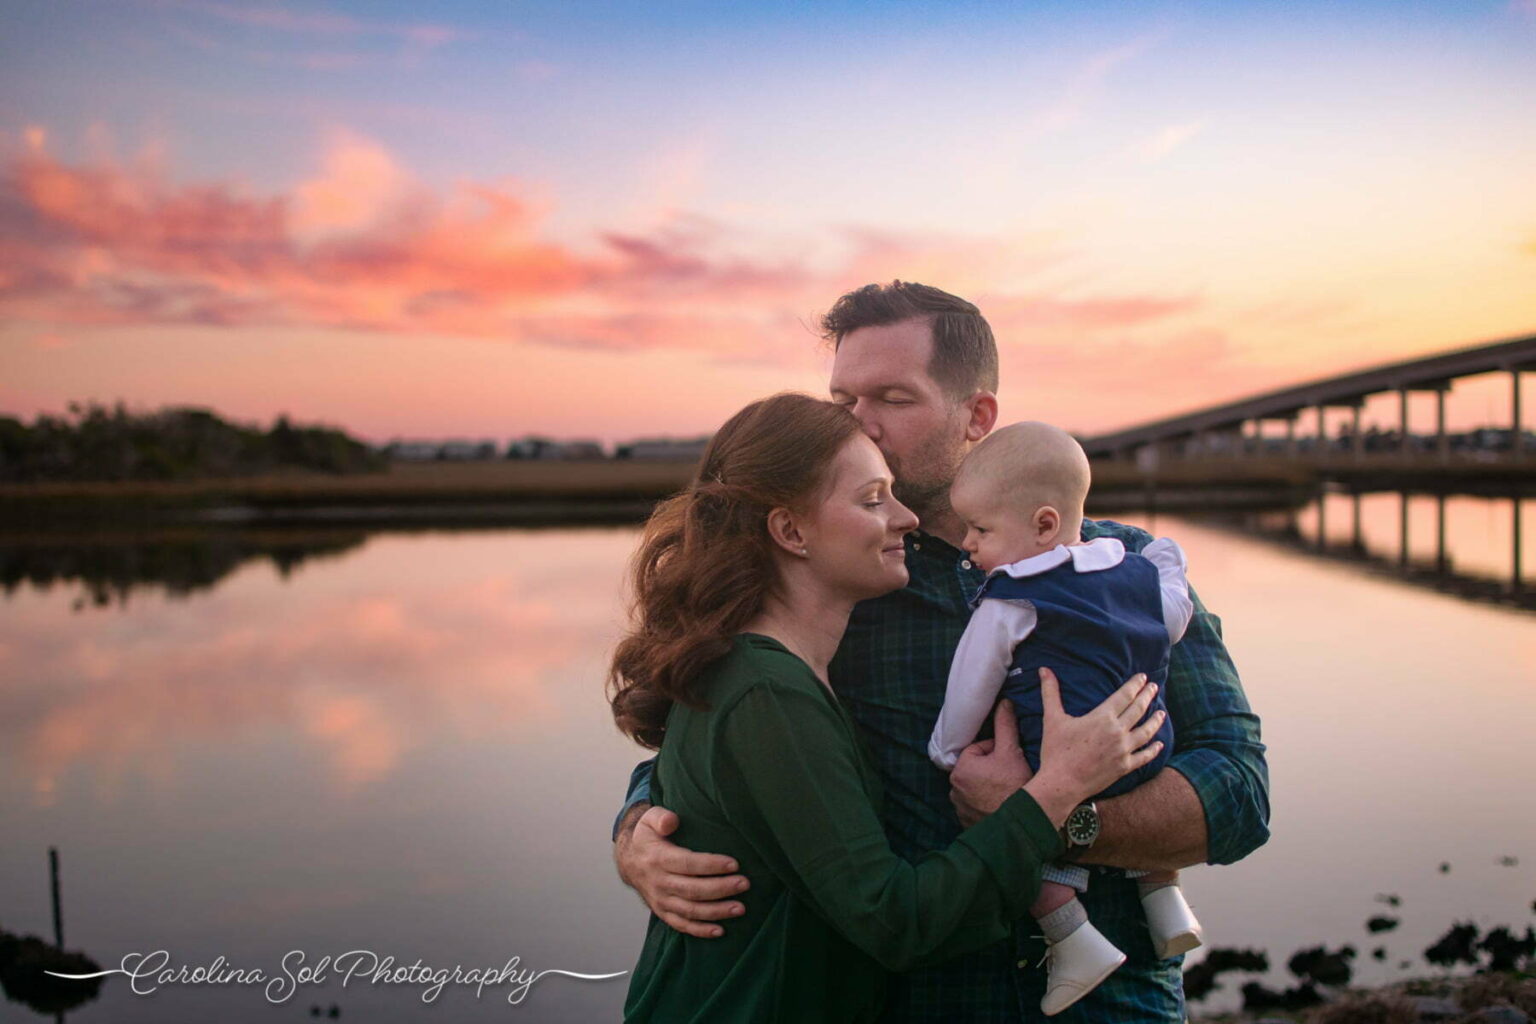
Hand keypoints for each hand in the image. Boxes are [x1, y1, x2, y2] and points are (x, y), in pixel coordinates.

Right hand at [614, 804, 749, 937]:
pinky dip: (700, 930)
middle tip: (744, 884)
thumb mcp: (649, 820)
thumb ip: (661, 817)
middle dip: (721, 888)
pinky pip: (681, 925)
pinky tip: (721, 930)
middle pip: (693, 890)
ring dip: (716, 911)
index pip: (687, 864)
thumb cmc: (647, 837)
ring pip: (690, 911)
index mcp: (658, 859)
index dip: (711, 865)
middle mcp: (659, 882)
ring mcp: (660, 900)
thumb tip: (672, 821)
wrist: (628, 861)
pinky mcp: (663, 912)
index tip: (734, 864)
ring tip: (740, 908)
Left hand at [949, 700, 1031, 827]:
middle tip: (1011, 774)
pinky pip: (977, 805)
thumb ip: (1005, 724)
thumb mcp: (1011, 751)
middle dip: (993, 768)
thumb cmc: (1015, 786)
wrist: (1022, 825)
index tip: (1010, 759)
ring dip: (989, 785)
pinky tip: (1001, 803)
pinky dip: (987, 802)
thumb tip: (1004, 702)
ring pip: (977, 786)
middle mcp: (953, 789)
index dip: (998, 751)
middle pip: (977, 768)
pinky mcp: (967, 822)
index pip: (979, 748)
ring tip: (1008, 789)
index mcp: (960, 768)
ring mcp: (959, 808)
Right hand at [1031, 667, 1164, 818]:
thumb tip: (1044, 669)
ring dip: (1155, 720)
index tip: (1142, 678)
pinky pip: (1145, 756)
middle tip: (1153, 687)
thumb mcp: (1051, 718)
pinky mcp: (1124, 767)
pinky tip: (1160, 744)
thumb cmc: (1056, 750)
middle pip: (1138, 710)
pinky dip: (1154, 749)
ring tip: (1162, 712)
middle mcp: (1117, 732)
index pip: (1124, 696)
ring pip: (1146, 732)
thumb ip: (1050, 692)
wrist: (1061, 784)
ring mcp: (1123, 750)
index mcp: (1102, 717)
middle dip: (1147, 696)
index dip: (1135, 685)